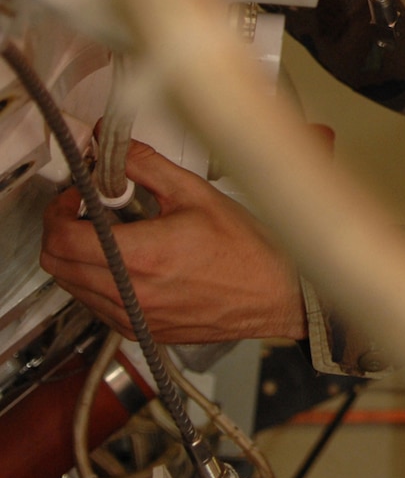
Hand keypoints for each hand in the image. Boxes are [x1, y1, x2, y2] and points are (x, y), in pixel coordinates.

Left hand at [41, 140, 307, 344]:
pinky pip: (95, 305)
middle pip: (57, 266)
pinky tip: (125, 261)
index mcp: (142, 256)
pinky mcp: (139, 330)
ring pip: (71, 287)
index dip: (57, 211)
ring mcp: (133, 317)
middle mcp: (131, 293)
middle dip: (59, 231)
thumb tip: (114, 147)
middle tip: (82, 211)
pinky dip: (96, 280)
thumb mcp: (196, 193)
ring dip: (76, 256)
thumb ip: (146, 166)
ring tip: (108, 234)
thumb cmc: (247, 251)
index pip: (63, 239)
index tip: (73, 196)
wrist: (274, 296)